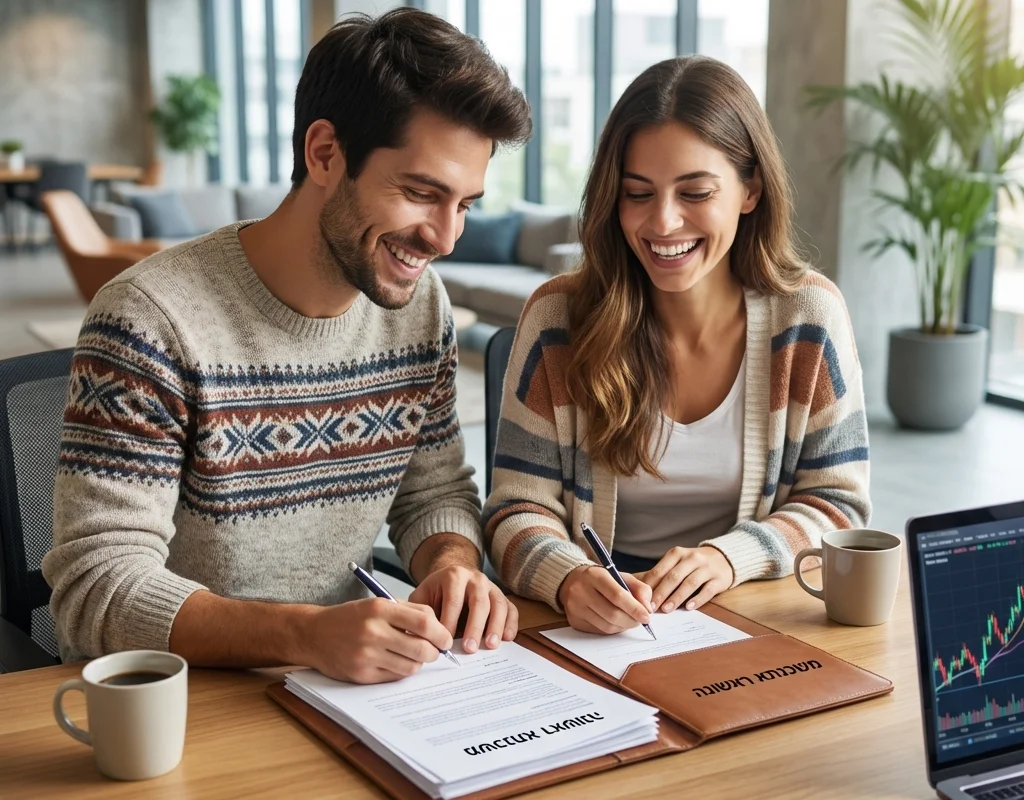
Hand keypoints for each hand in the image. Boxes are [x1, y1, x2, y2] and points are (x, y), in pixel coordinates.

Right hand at [301, 598, 452, 683]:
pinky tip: (395, 661)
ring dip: (417, 663)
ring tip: (411, 655)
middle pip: (421, 649)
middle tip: (434, 651)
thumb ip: (408, 611)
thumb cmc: (351, 617)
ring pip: (411, 666)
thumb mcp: (377, 603)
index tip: (445, 639)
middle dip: (434, 652)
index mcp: (379, 609)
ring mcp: (366, 655)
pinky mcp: (361, 674)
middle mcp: (373, 632)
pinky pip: (394, 677)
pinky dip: (401, 670)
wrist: (313, 634)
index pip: (423, 622)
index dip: (441, 633)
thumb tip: (438, 627)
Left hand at [409, 566, 517, 653]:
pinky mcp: (502, 596)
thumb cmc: (436, 593)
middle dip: (474, 627)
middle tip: (470, 649)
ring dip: (496, 626)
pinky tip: (507, 638)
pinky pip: (511, 608)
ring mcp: (491, 586)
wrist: (453, 577)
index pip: (454, 601)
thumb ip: (420, 614)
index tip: (445, 644)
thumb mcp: (422, 598)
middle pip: (479, 602)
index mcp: (453, 576)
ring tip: (491, 646)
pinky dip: (511, 623)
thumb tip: (416, 639)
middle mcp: (475, 578)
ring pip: (498, 604)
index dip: (450, 622)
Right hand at [557, 565, 652, 634]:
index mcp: (595, 575)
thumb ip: (639, 588)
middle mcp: (581, 591)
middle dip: (631, 620)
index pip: (617, 595)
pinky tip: (617, 623)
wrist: (571, 581)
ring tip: (630, 621)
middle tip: (641, 621)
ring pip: (606, 626)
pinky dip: (613, 629)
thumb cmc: (600, 578)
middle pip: (612, 614)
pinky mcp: (575, 621)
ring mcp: (575, 608)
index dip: (635, 608)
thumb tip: (648, 609)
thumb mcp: (620, 576)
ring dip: (623, 626)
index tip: (647, 617)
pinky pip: (599, 631)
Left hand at [639, 546, 733, 612]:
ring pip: (690, 583)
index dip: (650, 585)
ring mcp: (707, 568)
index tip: (642, 599)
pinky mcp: (719, 579)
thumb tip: (634, 586)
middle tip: (651, 607)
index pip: (661, 570)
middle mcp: (692, 558)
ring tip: (667, 609)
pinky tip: (689, 607)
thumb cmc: (693, 564)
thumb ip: (659, 573)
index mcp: (677, 553)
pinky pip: (707, 590)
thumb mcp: (676, 562)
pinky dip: (698, 599)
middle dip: (661, 593)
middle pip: (673, 577)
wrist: (724, 558)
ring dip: (677, 597)